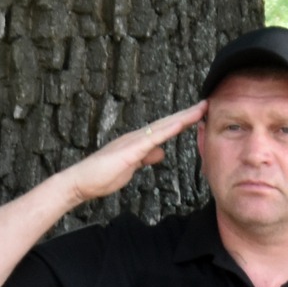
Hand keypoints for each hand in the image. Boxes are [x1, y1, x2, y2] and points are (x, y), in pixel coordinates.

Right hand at [58, 103, 206, 205]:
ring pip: (163, 126)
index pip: (164, 129)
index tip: (198, 115)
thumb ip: (145, 158)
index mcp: (137, 142)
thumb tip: (160, 153)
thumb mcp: (130, 168)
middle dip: (187, 114)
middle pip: (167, 123)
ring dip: (182, 117)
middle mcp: (136, 137)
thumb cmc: (100, 177)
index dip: (181, 121)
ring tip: (201, 108)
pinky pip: (153, 137)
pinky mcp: (130, 150)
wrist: (80, 182)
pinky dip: (168, 129)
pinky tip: (181, 124)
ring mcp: (133, 142)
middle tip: (206, 104)